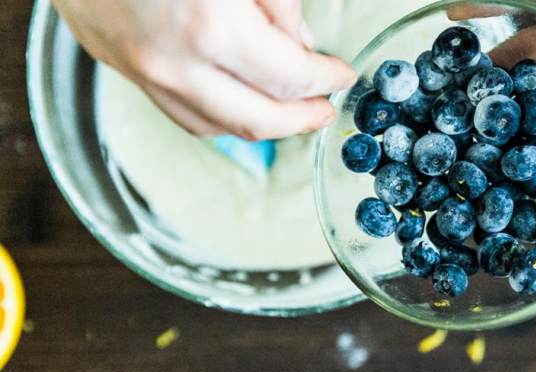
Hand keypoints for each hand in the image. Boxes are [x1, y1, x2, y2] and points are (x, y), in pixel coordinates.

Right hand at [52, 0, 356, 139]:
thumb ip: (277, 0)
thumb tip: (300, 40)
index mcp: (212, 27)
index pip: (289, 77)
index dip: (325, 79)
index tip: (342, 75)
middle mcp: (177, 64)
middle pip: (259, 119)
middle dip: (301, 118)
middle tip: (325, 109)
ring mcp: (147, 74)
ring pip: (221, 127)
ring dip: (266, 128)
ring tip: (292, 114)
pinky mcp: (126, 72)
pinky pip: (184, 117)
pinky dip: (223, 121)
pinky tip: (242, 108)